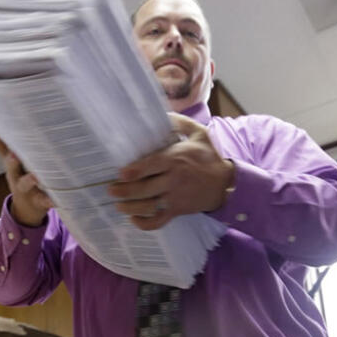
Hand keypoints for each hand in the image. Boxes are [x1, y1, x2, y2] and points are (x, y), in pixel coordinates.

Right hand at [0, 129, 52, 225]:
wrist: (27, 209)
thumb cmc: (22, 178)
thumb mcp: (12, 163)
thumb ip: (5, 145)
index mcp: (11, 165)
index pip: (2, 150)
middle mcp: (16, 177)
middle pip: (12, 169)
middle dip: (12, 162)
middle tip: (13, 154)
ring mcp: (27, 190)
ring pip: (26, 185)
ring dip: (29, 180)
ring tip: (34, 176)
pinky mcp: (39, 202)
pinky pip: (44, 201)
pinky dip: (49, 201)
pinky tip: (55, 201)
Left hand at [107, 113, 235, 230]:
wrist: (226, 183)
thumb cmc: (210, 156)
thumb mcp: (199, 133)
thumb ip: (180, 123)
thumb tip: (162, 114)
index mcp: (176, 159)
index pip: (150, 166)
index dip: (133, 172)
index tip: (120, 174)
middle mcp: (174, 180)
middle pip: (144, 188)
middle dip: (124, 191)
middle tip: (111, 190)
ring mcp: (175, 197)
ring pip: (148, 206)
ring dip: (130, 207)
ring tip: (119, 205)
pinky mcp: (178, 211)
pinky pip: (158, 221)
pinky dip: (145, 223)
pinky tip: (134, 219)